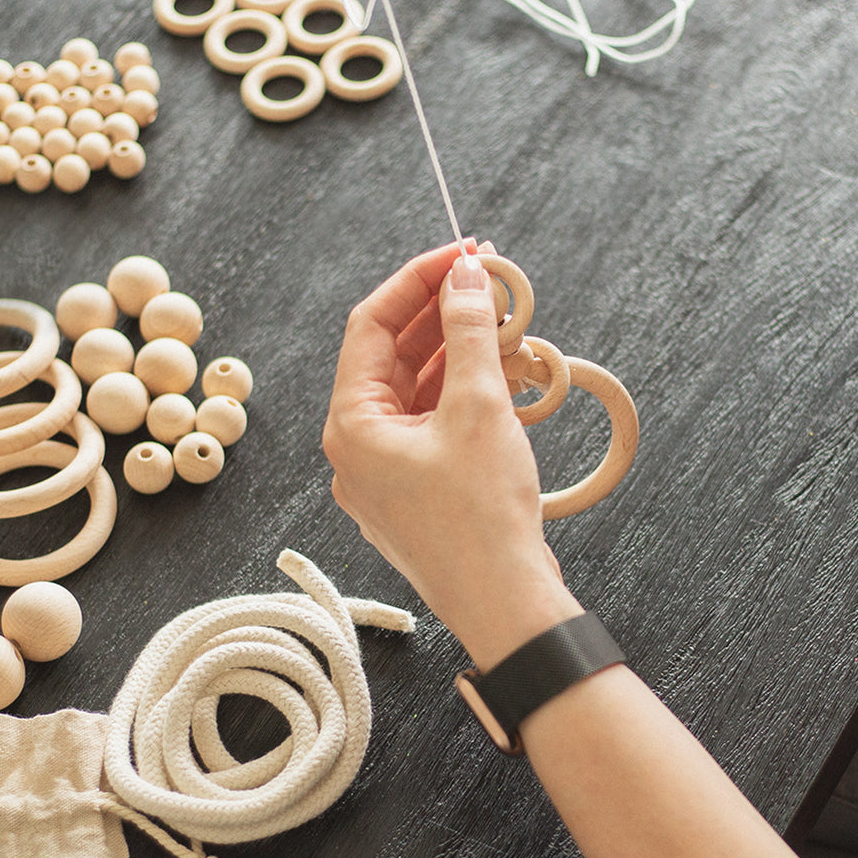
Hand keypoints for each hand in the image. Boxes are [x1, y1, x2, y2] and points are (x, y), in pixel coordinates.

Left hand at [323, 240, 579, 668]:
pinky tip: (503, 374)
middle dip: (441, 314)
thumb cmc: (482, 516)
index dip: (416, 280)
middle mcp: (356, 449)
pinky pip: (430, 426)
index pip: (370, 325)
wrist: (503, 604)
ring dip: (457, 353)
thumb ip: (470, 332)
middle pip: (391, 356)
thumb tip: (467, 277)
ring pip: (414, 391)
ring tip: (506, 323)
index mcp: (351, 425)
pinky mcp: (414, 493)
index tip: (463, 253)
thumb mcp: (478, 408)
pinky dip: (462, 395)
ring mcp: (383, 475)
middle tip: (490, 280)